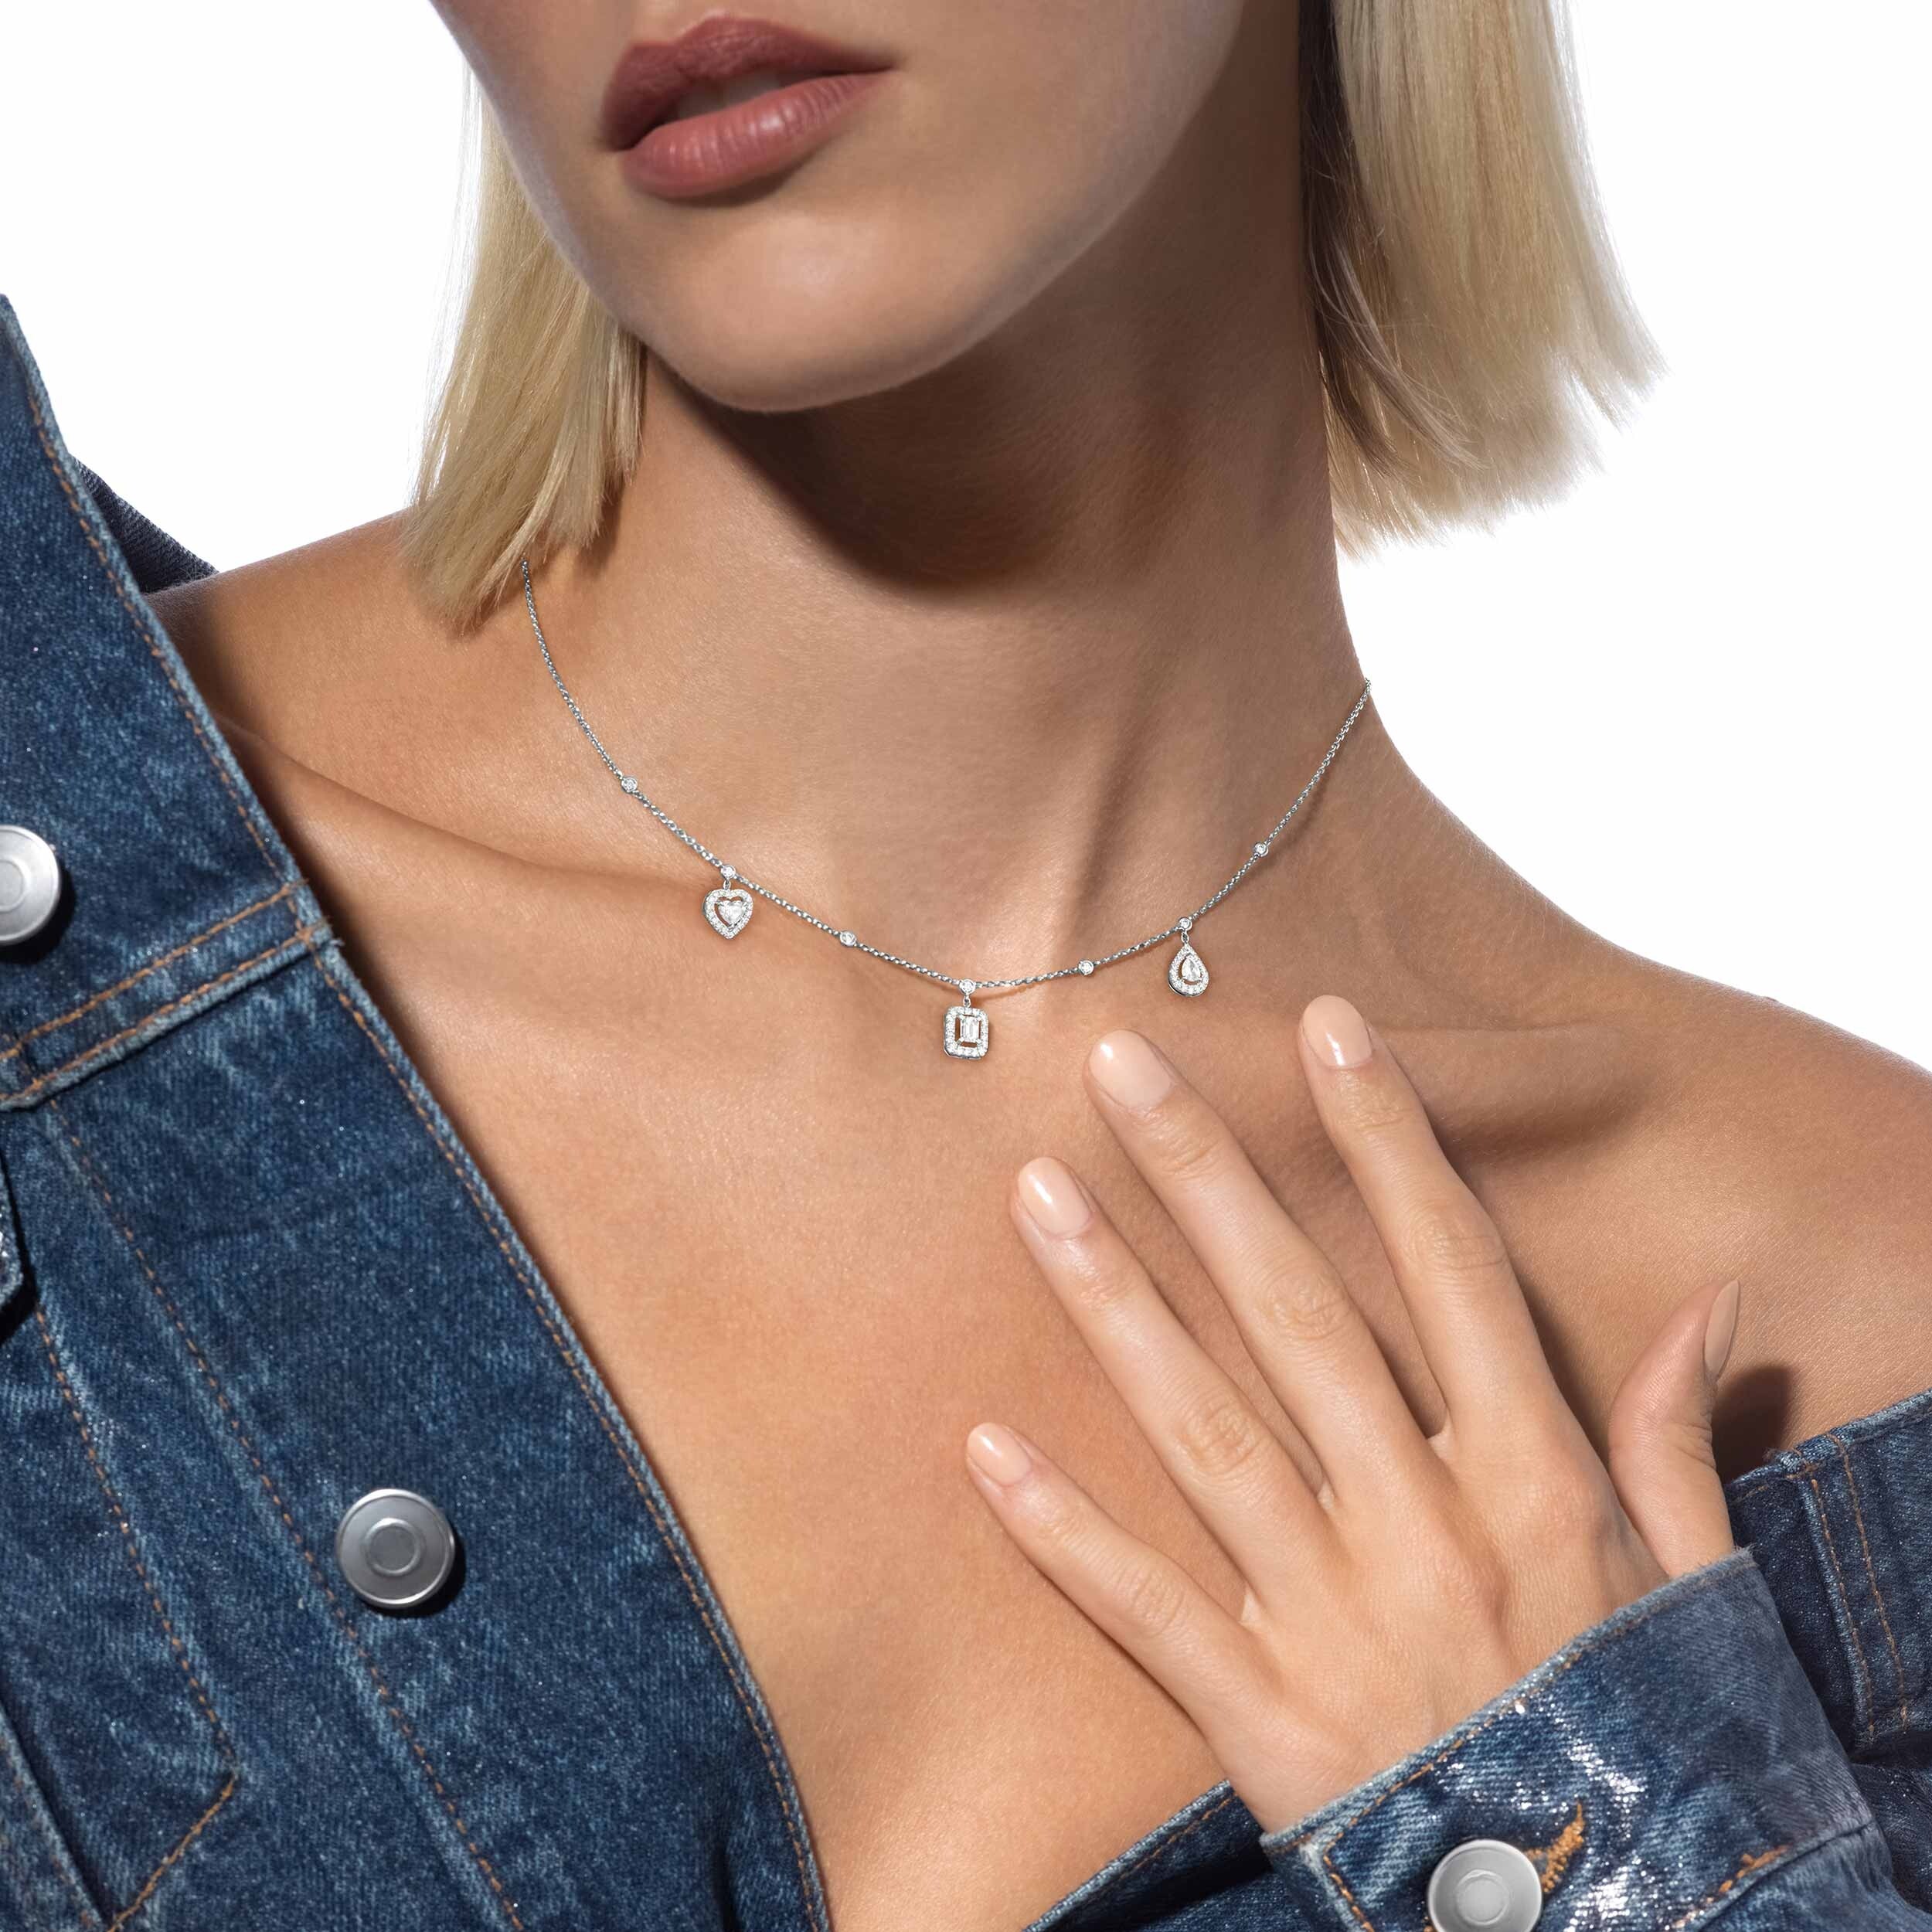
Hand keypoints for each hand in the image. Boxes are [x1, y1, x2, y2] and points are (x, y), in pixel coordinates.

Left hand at [962, 995, 1740, 1835]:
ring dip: (1110, 1304)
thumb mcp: (1694, 1585)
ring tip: (1032, 1191)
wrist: (1620, 1930)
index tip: (1327, 1028)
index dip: (1388, 1138)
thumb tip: (1714, 1303)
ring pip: (1200, 1429)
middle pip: (1297, 1314)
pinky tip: (984, 1446)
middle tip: (1119, 1065)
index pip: (1448, 1266)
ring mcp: (1334, 1620)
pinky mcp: (1264, 1721)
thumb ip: (1674, 1438)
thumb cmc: (1650, 1738)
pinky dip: (1062, 1529)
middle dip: (1205, 1176)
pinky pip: (1145, 1608)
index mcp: (1533, 1479)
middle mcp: (1426, 1525)